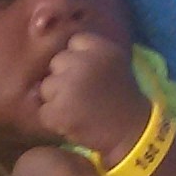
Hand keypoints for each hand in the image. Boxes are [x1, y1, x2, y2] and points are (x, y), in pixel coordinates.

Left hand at [37, 29, 147, 158]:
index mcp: (99, 47)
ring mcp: (68, 85)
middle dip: (65, 78)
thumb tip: (58, 53)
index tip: (89, 76)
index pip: (74, 42)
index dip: (78, 60)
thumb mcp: (113, 63)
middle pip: (56, 63)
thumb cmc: (121, 98)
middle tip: (83, 95)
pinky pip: (43, 111)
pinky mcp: (58, 109)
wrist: (132, 132)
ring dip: (57, 99)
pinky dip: (54, 120)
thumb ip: (89, 53)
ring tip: (78, 110)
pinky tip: (72, 123)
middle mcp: (82, 62)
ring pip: (47, 86)